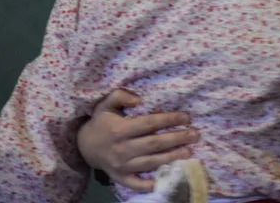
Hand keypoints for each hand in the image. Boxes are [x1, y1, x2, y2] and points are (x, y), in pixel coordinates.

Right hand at [76, 89, 198, 191]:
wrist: (84, 146)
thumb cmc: (101, 122)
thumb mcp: (105, 104)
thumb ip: (120, 96)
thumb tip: (139, 99)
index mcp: (119, 130)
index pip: (149, 124)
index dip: (169, 120)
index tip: (187, 117)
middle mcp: (122, 149)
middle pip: (154, 144)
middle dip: (177, 138)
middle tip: (195, 134)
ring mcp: (121, 166)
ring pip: (151, 162)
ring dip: (172, 158)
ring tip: (189, 152)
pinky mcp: (121, 178)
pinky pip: (137, 184)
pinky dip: (151, 184)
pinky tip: (168, 179)